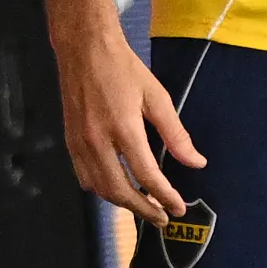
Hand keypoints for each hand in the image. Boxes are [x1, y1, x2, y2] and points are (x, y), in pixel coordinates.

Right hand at [52, 24, 205, 219]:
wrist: (83, 49)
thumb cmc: (124, 68)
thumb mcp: (156, 96)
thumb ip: (176, 134)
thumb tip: (196, 163)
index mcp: (124, 128)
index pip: (146, 175)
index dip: (164, 196)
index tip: (178, 208)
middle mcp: (98, 141)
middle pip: (121, 190)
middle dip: (143, 209)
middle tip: (162, 218)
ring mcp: (80, 143)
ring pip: (100, 188)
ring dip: (123, 204)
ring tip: (144, 208)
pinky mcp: (69, 142)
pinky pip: (85, 176)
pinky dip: (102, 190)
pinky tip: (117, 190)